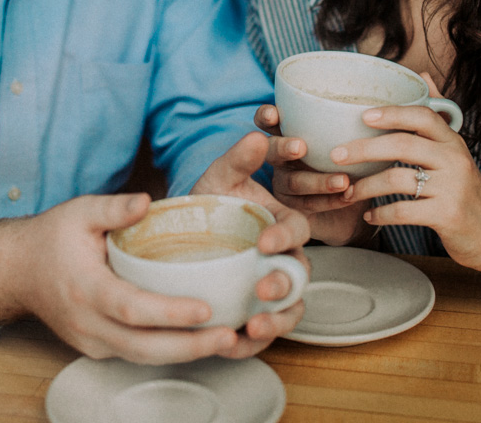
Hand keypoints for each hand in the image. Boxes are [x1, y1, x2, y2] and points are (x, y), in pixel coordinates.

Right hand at [0, 194, 243, 363]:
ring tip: (225, 340)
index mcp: (85, 287)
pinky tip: (197, 339)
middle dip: (189, 347)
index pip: (131, 308)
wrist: (15, 270)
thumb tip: (148, 202)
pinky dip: (167, 350)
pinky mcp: (96, 347)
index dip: (169, 313)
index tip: (204, 310)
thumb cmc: (51, 238)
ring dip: (184, 353)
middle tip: (229, 336)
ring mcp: (90, 340)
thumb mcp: (79, 211)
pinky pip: (135, 354)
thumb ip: (114, 207)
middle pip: (143, 347)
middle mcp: (87, 322)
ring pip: (141, 358)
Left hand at [190, 131, 311, 353]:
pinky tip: (229, 343)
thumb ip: (239, 159)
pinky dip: (248, 344)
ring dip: (276, 322)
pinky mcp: (253, 316)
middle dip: (283, 285)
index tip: (264, 241)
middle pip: (298, 277)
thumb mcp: (221, 177)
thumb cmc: (211, 203)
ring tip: (254, 326)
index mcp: (282, 225)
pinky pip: (260, 337)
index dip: (284, 236)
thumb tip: (255, 136)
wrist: (182, 234)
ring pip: (289, 312)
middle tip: (262, 288)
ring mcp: (269, 290)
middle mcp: (283, 260)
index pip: (296, 230)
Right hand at [253, 104, 372, 246]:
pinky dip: (330, 200)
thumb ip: (349, 122)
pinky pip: (309, 205)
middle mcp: (280, 158)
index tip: (274, 114)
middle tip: (300, 147)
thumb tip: (374, 103)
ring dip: (318, 181)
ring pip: (294, 182)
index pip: (268, 120)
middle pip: (271, 150)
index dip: (266, 116)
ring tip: (343, 181)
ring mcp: (284, 184)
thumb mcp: (350, 138)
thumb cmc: (350, 160)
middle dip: (283, 146)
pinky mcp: (294, 209)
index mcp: (288, 133)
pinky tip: (349, 196)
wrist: (354, 204)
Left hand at [338, 101, 480, 266]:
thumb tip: (422, 75)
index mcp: (453, 141)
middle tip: (337, 155)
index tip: (363, 116)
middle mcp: (454, 160)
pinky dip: (381, 213)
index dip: (391, 113)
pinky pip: (404, 211)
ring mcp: (452, 188)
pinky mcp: (447, 216)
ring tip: (348, 192)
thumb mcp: (456, 149)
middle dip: (364, 149)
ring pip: (398, 179)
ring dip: (366, 186)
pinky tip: (370, 215)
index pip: (422, 116)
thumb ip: (437, 115)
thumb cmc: (466, 188)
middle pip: (402, 145)